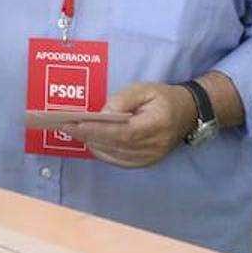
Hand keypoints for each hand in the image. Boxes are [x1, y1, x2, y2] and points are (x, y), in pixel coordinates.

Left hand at [59, 82, 194, 167]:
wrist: (187, 113)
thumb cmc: (163, 98)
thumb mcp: (143, 89)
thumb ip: (121, 100)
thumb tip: (100, 115)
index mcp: (157, 124)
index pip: (122, 132)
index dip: (96, 130)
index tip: (73, 124)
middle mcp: (154, 146)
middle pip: (114, 145)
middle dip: (87, 136)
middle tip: (65, 126)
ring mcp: (150, 158)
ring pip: (114, 155)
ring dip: (91, 143)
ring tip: (73, 132)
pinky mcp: (146, 163)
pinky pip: (118, 161)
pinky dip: (102, 151)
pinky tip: (89, 140)